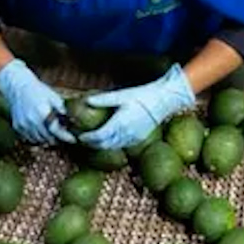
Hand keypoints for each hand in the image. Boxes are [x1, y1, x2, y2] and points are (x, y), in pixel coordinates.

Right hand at [0, 60, 73, 144]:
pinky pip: (28, 138)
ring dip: (46, 140)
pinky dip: (36, 138)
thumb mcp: (53, 96)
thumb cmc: (37, 90)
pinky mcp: (17, 127)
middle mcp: (32, 121)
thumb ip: (61, 108)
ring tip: (52, 133)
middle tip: (62, 135)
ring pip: (38, 141)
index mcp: (42, 113)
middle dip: (57, 139)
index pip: (56, 131)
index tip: (73, 139)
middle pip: (48, 138)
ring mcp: (23, 125)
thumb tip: (70, 119)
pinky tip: (41, 131)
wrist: (18, 87)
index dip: (66, 137)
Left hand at [80, 66, 195, 150]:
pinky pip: (122, 146)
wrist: (163, 101)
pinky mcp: (139, 139)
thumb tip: (86, 100)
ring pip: (113, 147)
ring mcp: (133, 138)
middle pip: (104, 145)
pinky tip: (108, 139)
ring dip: (101, 146)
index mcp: (119, 123)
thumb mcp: (121, 95)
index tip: (79, 136)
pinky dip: (112, 145)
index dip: (87, 138)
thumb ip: (103, 100)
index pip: (99, 137)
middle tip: (82, 139)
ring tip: (92, 140)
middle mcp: (126, 134)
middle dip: (92, 144)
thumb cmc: (142, 96)